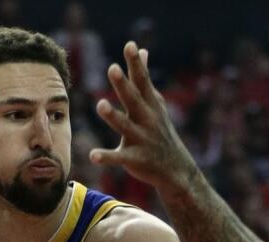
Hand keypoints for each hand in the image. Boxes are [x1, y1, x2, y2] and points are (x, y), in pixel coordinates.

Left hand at [90, 42, 199, 194]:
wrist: (176, 168)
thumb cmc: (159, 130)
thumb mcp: (155, 102)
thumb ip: (144, 77)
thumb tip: (142, 51)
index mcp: (150, 104)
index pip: (142, 80)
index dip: (136, 63)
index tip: (130, 45)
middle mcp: (146, 119)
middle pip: (133, 99)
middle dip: (123, 85)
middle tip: (112, 68)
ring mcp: (141, 139)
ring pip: (125, 126)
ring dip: (113, 116)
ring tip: (100, 105)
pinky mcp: (134, 159)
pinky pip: (118, 158)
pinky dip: (106, 157)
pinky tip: (92, 155)